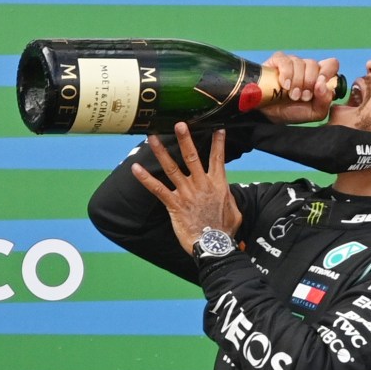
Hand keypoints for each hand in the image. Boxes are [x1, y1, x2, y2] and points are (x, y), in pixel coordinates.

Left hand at [131, 123, 242, 254]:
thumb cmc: (225, 230)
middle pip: (192, 157)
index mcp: (218, 185)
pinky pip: (157, 189)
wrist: (215, 245)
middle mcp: (202, 185)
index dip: (218, 143)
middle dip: (185, 139)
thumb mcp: (234, 211)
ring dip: (161, 152)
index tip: (217, 129)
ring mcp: (187, 193)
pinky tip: (135, 168)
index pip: (218, 159)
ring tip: (151, 137)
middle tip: (179, 124)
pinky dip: (145, 179)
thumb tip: (226, 193)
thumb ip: (228, 198)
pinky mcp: (174, 204)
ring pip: (172, 168)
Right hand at [259, 52, 340, 124]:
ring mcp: (293, 63)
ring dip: (296, 83)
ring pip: (300, 63)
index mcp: (319, 77)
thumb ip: (325, 100)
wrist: (272, 114)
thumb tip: (323, 84)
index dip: (327, 73)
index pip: (331, 64)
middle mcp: (307, 68)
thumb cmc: (294, 111)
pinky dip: (286, 75)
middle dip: (308, 84)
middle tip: (302, 97)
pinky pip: (286, 61)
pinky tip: (284, 85)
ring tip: (292, 95)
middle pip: (314, 65)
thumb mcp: (315, 112)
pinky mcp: (278, 60)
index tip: (318, 87)